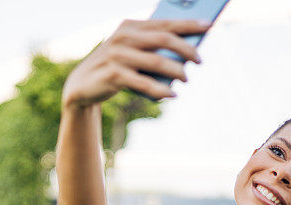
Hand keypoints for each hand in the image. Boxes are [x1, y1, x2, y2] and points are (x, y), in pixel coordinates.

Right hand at [61, 18, 210, 107]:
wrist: (82, 85)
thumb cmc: (114, 67)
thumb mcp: (131, 53)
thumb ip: (152, 50)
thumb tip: (186, 57)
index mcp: (130, 26)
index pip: (164, 23)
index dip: (188, 24)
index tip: (209, 25)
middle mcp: (123, 37)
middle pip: (164, 40)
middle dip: (187, 49)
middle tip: (200, 61)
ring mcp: (117, 56)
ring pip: (157, 62)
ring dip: (177, 72)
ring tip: (187, 79)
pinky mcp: (113, 75)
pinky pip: (144, 84)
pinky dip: (161, 90)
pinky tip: (172, 95)